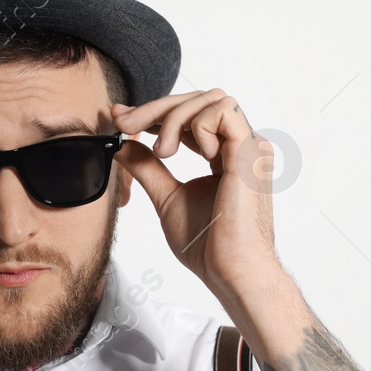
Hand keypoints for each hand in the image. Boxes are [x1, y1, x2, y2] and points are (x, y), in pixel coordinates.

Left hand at [112, 88, 279, 302]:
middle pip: (198, 100)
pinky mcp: (251, 151)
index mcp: (226, 155)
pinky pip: (222, 110)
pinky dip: (197, 125)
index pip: (190, 116)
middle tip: (124, 124)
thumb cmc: (208, 246)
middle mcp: (241, 146)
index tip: (120, 117)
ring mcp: (249, 146)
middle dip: (155, 108)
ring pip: (209, 99)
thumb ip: (148, 167)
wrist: (229, 271)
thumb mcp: (166, 197)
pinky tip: (189, 154)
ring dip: (174, 117)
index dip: (154, 112)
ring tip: (162, 153)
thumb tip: (122, 143)